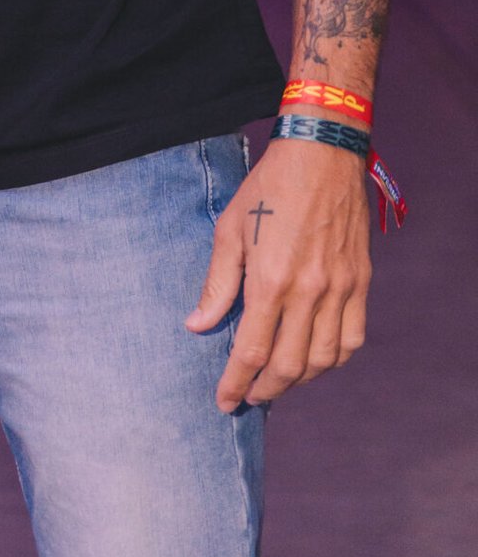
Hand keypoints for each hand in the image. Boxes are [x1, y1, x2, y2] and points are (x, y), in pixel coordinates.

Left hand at [186, 137, 370, 410]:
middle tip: (250, 397)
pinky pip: (353, 337)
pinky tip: (316, 360)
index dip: (236, 384)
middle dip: (266, 390)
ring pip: (324, 359)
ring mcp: (339, 289)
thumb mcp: (229, 229)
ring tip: (279, 382)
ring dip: (300, 381)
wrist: (322, 154)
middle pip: (290, 367)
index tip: (224, 402)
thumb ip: (217, 283)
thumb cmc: (268, 188)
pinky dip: (334, 359)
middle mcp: (309, 292)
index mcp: (271, 280)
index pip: (252, 352)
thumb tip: (197, 325)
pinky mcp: (359, 281)